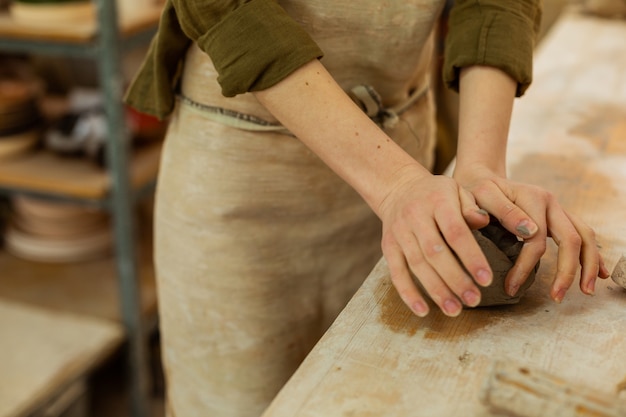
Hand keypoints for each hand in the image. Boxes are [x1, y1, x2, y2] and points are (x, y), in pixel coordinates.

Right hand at [378, 166, 494, 317]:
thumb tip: (483, 222)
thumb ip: (471, 207)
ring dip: (436, 290)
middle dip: (455, 279)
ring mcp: (399, 232)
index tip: (486, 280)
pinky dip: (408, 293)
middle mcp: (415, 216)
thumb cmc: (438, 195)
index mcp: (437, 201)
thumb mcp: (458, 191)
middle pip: (435, 253)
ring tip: (454, 310)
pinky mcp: (388, 246)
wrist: (399, 189)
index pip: (455, 232)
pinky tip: (423, 310)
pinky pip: (396, 272)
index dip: (471, 257)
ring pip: (417, 265)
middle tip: (474, 300)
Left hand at [454, 165, 609, 302]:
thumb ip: (500, 210)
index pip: (536, 240)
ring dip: (588, 265)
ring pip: (584, 236)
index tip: (511, 287)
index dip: (525, 267)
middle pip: (570, 239)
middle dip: (566, 271)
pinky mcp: (558, 216)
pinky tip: (599, 274)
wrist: (481, 178)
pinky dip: (593, 254)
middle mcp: (551, 202)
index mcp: (532, 198)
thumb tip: (527, 231)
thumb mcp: (480, 195)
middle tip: (556, 297)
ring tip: (585, 290)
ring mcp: (558, 209)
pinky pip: (582, 234)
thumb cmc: (477, 190)